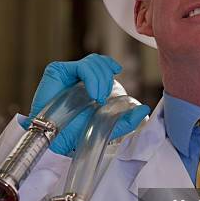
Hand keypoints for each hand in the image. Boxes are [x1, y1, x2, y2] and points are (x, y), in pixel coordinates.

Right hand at [22, 54, 149, 155]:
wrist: (55, 139)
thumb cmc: (75, 133)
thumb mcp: (107, 126)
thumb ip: (126, 120)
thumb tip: (144, 109)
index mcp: (87, 84)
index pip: (100, 64)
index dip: (109, 63)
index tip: (117, 69)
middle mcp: (77, 77)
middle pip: (99, 62)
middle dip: (106, 77)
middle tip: (103, 98)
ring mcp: (67, 73)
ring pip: (92, 62)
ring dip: (100, 79)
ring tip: (98, 98)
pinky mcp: (57, 71)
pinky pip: (81, 66)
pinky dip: (92, 77)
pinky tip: (93, 93)